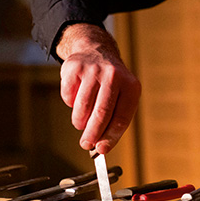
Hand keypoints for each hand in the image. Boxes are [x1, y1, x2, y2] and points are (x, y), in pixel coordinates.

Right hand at [57, 24, 140, 153]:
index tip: (102, 149)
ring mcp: (94, 70)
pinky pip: (68, 97)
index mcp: (131, 86)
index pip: (121, 118)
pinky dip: (70, 103)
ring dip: (79, 121)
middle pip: (101, 113)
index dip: (110, 137)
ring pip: (82, 108)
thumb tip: (101, 147)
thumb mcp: (121, 97)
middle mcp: (114, 76)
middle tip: (86, 144)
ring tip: (81, 121)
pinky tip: (77, 96)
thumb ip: (113, 121)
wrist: (96, 51)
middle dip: (92, 134)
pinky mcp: (75, 68)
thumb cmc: (110, 83)